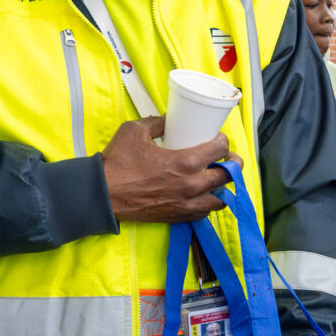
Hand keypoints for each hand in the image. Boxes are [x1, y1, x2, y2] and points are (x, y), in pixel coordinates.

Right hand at [103, 117, 232, 222]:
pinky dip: (208, 203)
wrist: (102, 194)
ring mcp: (187, 203)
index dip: (223, 141)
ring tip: (218, 178)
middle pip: (228, 175)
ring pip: (221, 199)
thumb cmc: (118, 163)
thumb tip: (168, 118)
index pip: (220, 149)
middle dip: (232, 163)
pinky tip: (204, 195)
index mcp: (186, 162)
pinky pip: (205, 213)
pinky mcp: (179, 216)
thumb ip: (156, 122)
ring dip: (223, 187)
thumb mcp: (135, 131)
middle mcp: (192, 185)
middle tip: (228, 158)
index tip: (219, 139)